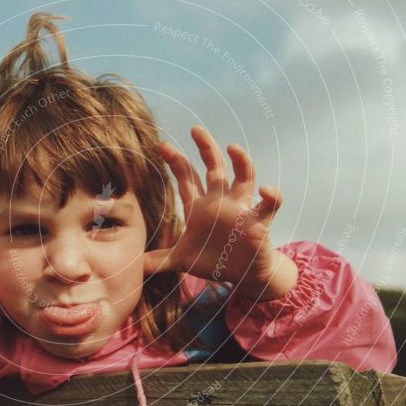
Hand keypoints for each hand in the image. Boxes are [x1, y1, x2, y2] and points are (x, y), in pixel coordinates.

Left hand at [143, 126, 296, 300]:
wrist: (242, 275)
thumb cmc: (214, 261)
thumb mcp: (183, 260)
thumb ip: (159, 261)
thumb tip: (134, 266)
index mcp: (200, 207)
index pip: (187, 178)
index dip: (176, 161)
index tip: (162, 146)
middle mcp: (221, 201)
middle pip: (214, 167)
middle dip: (206, 148)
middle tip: (195, 130)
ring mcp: (241, 208)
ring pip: (244, 177)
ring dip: (241, 161)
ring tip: (233, 147)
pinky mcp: (260, 221)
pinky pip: (269, 204)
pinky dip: (271, 195)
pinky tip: (266, 189)